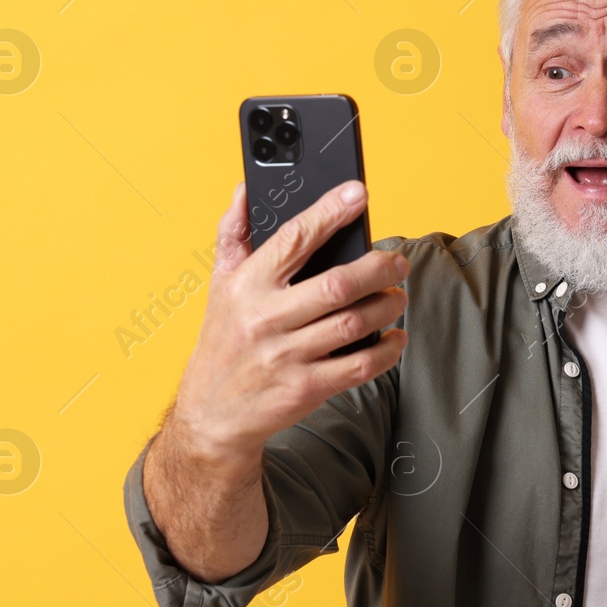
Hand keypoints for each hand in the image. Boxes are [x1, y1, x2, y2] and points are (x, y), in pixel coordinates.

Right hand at [172, 180, 408, 467]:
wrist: (210, 416)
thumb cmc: (222, 344)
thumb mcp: (218, 286)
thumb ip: (233, 235)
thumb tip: (245, 191)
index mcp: (246, 286)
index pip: (294, 238)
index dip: (330, 212)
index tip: (358, 195)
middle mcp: (265, 319)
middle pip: (337, 284)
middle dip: (378, 268)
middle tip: (396, 262)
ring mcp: (286, 356)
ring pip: (353, 323)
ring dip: (386, 306)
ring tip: (396, 296)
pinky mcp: (305, 389)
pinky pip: (358, 366)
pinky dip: (387, 350)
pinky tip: (395, 337)